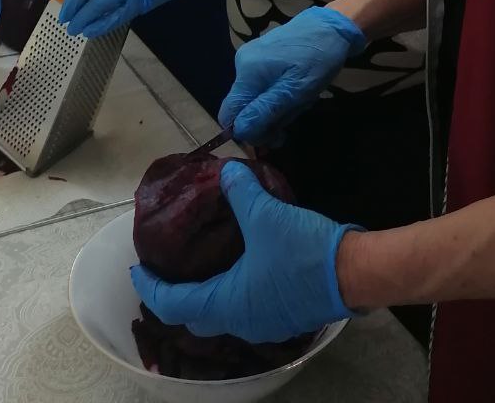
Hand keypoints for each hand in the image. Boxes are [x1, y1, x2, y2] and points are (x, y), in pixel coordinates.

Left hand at [132, 160, 359, 342]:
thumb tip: (228, 170)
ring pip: (222, 314)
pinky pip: (244, 310)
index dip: (151, 287)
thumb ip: (241, 191)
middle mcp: (241, 321)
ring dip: (205, 294)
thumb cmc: (303, 251)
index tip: (137, 270)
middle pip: (195, 315)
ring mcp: (264, 324)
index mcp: (227, 303)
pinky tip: (237, 267)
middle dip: (175, 295)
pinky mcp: (283, 317)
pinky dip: (230, 292)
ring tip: (198, 266)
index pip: (174, 303)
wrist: (356, 272)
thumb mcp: (266, 214)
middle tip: (166, 269)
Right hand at [218, 7, 366, 142]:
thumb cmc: (317, 58)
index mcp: (247, 72)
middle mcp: (242, 64)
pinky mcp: (262, 56)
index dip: (248, 132)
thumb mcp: (296, 90)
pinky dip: (279, 94)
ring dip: (278, 107)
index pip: (229, 115)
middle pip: (244, 109)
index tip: (276, 136)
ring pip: (255, 99)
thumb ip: (266, 111)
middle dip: (269, 119)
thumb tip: (239, 131)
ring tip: (302, 97)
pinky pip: (263, 86)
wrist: (332, 26)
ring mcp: (251, 58)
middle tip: (296, 114)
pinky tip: (297, 87)